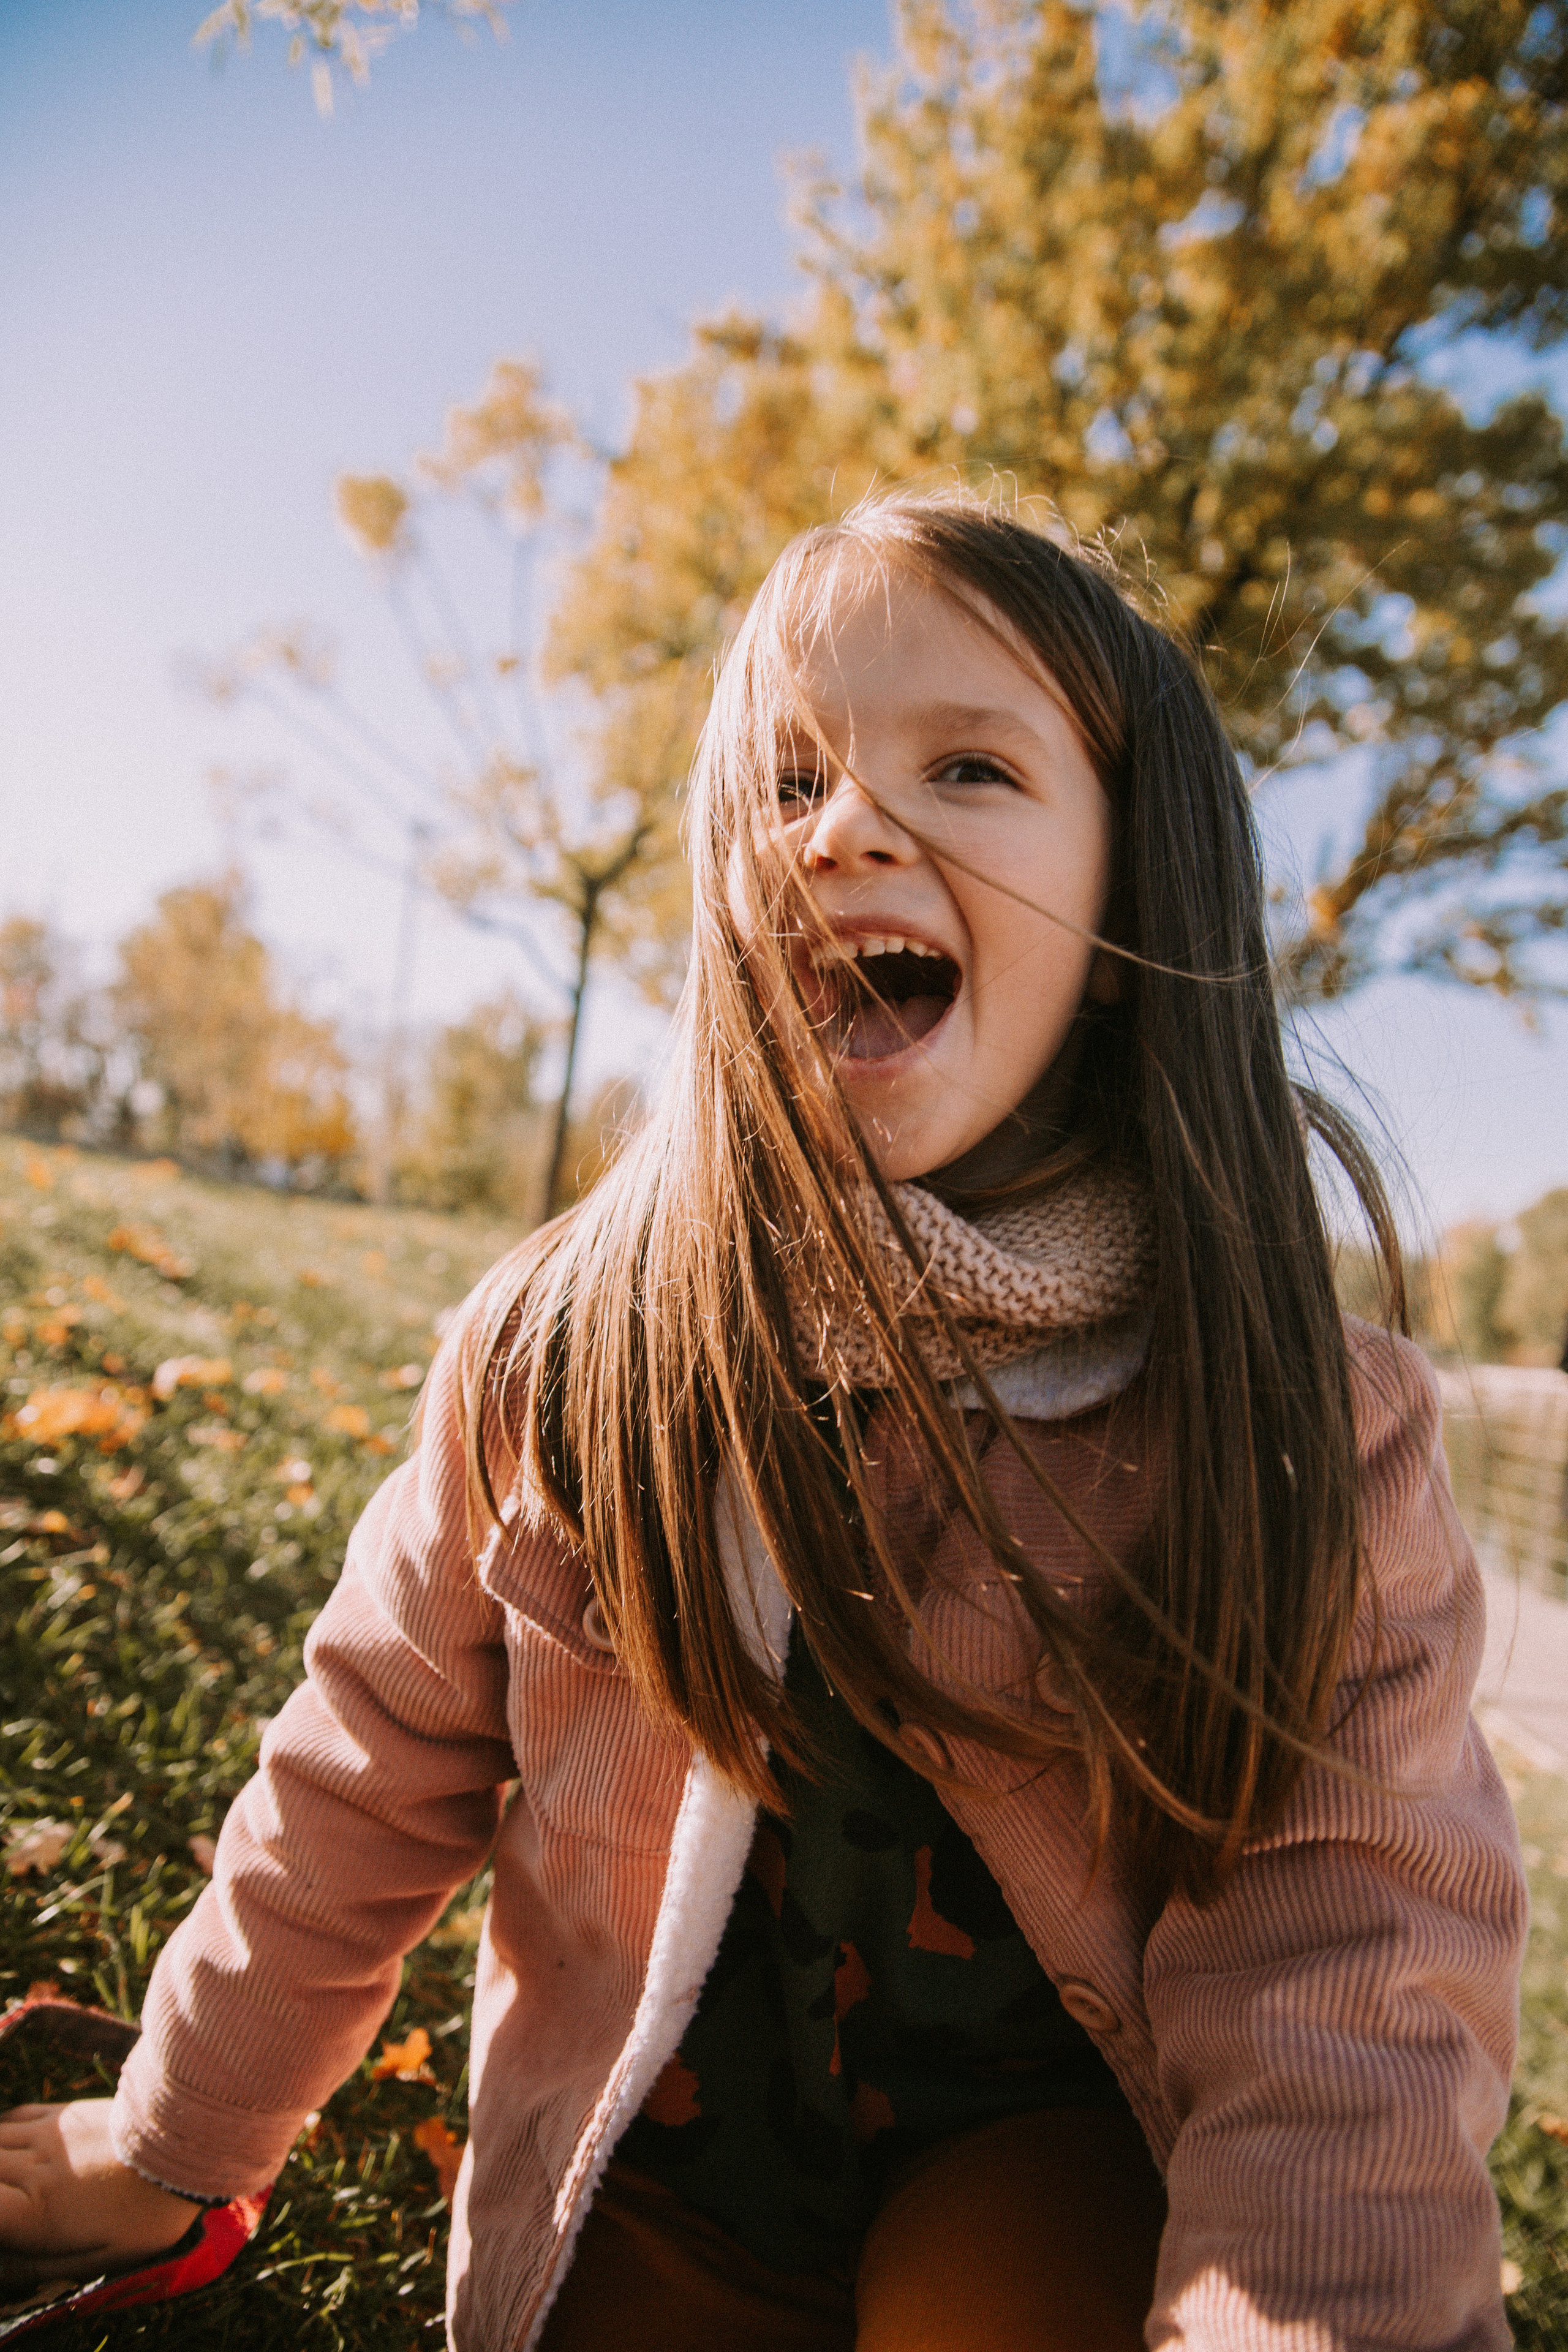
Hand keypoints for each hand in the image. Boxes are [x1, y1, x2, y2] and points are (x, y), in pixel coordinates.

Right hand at [0, 2098, 201, 2288]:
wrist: (186, 2144)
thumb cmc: (144, 2215)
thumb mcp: (96, 2259)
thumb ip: (37, 2268)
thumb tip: (2, 2272)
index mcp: (33, 2212)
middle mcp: (28, 2170)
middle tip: (3, 2199)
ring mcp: (44, 2135)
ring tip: (8, 2178)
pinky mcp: (62, 2112)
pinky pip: (12, 2116)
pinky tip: (3, 2143)